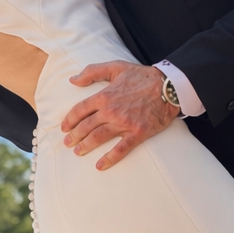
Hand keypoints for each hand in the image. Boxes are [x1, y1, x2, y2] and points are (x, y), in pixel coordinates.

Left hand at [62, 61, 177, 169]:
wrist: (169, 86)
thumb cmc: (143, 76)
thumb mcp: (116, 66)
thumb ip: (92, 71)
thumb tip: (72, 80)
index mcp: (104, 96)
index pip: (80, 110)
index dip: (69, 120)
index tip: (64, 127)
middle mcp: (111, 111)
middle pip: (86, 126)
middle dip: (74, 136)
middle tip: (68, 143)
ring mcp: (124, 124)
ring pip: (98, 137)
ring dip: (85, 146)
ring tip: (77, 152)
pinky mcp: (137, 133)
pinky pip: (121, 149)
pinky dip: (109, 158)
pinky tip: (100, 165)